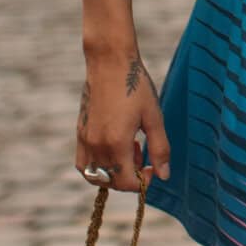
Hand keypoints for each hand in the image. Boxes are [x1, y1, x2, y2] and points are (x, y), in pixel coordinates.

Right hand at [73, 50, 169, 192]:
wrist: (110, 63)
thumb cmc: (136, 86)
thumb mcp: (154, 117)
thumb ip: (160, 149)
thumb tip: (164, 175)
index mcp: (116, 143)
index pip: (126, 182)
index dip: (143, 182)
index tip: (153, 168)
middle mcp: (97, 145)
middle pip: (111, 181)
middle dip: (130, 177)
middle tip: (143, 155)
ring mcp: (85, 140)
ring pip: (95, 175)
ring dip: (113, 173)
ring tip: (129, 150)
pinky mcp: (80, 133)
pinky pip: (83, 163)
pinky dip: (96, 166)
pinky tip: (113, 149)